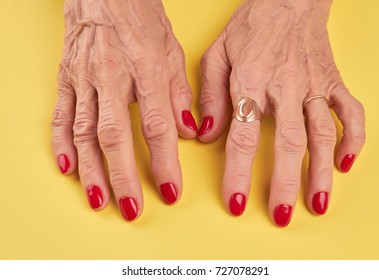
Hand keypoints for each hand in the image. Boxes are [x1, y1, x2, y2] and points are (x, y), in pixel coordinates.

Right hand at [51, 0, 196, 220]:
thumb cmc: (139, 15)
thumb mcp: (171, 49)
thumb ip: (179, 94)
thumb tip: (190, 132)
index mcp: (145, 68)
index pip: (156, 125)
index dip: (163, 161)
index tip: (170, 190)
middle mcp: (111, 76)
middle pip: (114, 135)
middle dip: (123, 177)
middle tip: (132, 208)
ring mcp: (83, 79)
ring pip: (84, 132)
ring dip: (91, 170)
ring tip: (99, 200)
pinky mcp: (65, 79)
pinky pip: (60, 115)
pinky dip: (61, 144)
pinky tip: (68, 168)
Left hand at [198, 0, 364, 225]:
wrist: (288, 0)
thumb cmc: (250, 28)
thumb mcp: (217, 55)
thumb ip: (210, 97)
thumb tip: (205, 135)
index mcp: (250, 82)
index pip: (243, 137)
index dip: (239, 173)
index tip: (237, 201)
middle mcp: (285, 88)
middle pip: (289, 144)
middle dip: (286, 183)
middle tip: (281, 215)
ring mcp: (313, 86)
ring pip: (322, 135)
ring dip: (321, 173)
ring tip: (318, 204)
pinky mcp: (332, 82)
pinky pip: (350, 112)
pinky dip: (353, 138)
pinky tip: (345, 162)